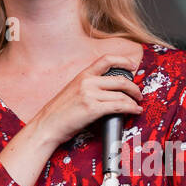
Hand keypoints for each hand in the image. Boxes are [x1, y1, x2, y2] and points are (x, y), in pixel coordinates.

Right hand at [29, 53, 143, 145]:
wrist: (47, 125)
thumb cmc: (59, 113)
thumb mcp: (73, 91)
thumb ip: (89, 87)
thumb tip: (108, 91)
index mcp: (82, 75)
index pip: (106, 59)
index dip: (123, 60)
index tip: (133, 65)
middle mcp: (87, 81)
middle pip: (120, 80)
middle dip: (134, 87)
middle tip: (138, 94)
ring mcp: (90, 94)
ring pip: (122, 94)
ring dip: (134, 101)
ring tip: (137, 106)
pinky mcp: (93, 108)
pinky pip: (119, 106)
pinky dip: (131, 108)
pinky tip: (135, 111)